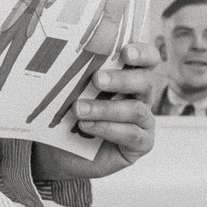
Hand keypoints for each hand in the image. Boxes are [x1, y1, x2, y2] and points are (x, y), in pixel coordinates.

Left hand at [33, 39, 159, 180]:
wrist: (63, 154)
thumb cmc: (69, 115)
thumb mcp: (69, 92)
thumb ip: (75, 74)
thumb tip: (59, 52)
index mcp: (130, 75)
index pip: (148, 59)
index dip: (142, 53)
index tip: (126, 52)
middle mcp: (141, 96)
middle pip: (145, 81)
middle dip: (121, 79)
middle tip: (96, 79)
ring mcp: (144, 121)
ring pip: (135, 109)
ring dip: (106, 108)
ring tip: (78, 109)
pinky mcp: (141, 144)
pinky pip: (131, 134)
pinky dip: (107, 128)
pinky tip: (86, 126)